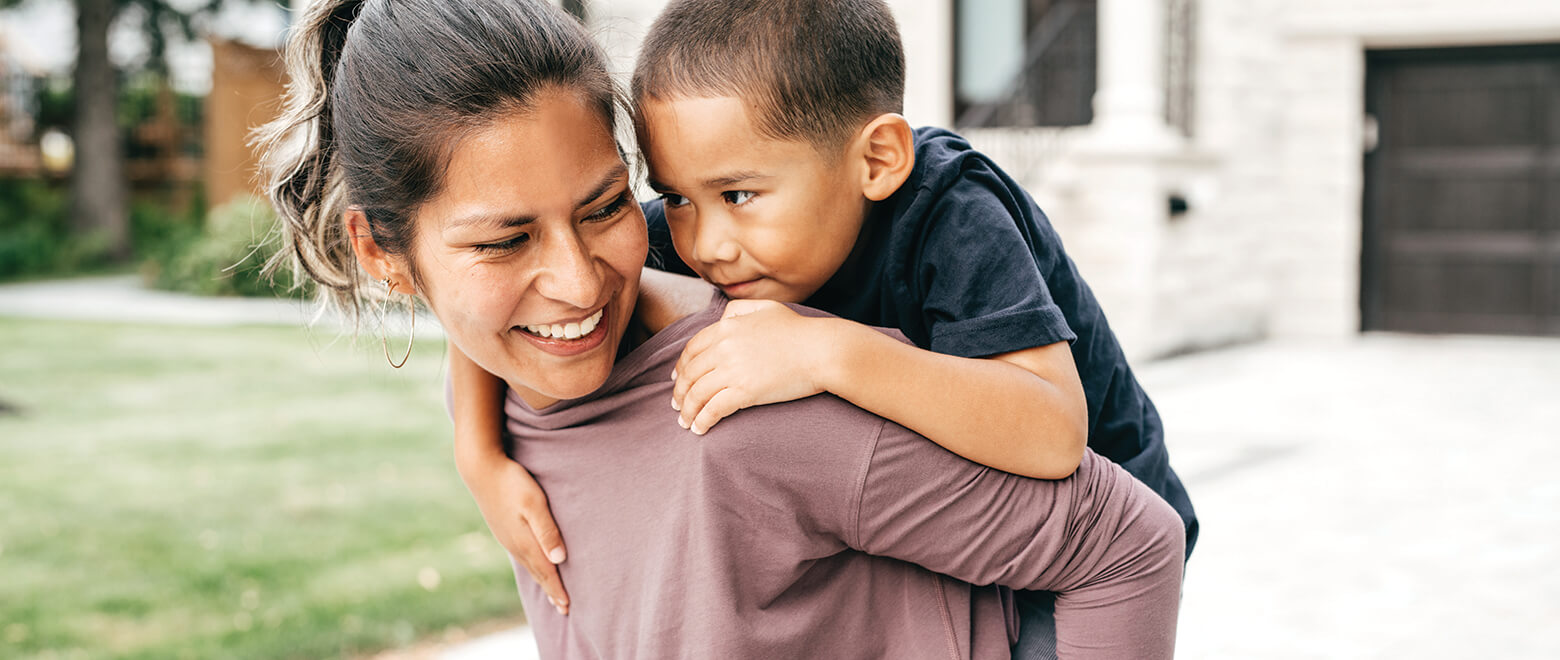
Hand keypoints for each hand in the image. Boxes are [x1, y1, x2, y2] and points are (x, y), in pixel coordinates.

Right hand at [463, 456, 570, 614]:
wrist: (481, 469)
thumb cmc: (512, 482)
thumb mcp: (534, 504)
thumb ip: (547, 530)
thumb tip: (559, 560)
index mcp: (525, 541)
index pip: (546, 572)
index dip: (557, 590)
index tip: (567, 607)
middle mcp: (515, 544)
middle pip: (537, 573)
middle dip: (551, 591)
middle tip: (563, 609)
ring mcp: (507, 537)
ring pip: (528, 565)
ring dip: (541, 579)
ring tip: (551, 592)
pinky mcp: (503, 529)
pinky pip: (521, 555)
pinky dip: (531, 566)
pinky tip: (533, 563)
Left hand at [671, 299, 830, 433]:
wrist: (822, 351)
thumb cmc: (799, 331)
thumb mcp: (766, 308)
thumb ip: (740, 309)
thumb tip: (723, 317)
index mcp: (726, 327)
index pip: (692, 349)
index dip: (681, 367)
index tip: (677, 379)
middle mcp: (724, 347)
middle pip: (690, 373)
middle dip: (680, 392)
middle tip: (677, 404)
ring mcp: (734, 370)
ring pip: (697, 393)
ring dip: (687, 410)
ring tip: (685, 421)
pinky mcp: (745, 392)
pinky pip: (714, 409)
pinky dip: (702, 420)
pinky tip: (700, 429)